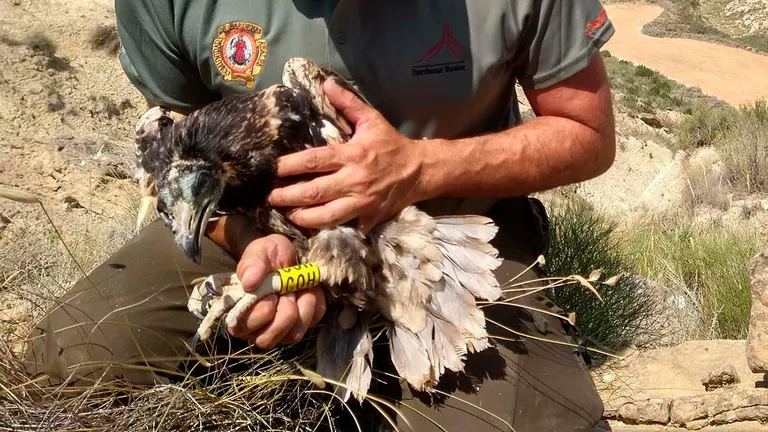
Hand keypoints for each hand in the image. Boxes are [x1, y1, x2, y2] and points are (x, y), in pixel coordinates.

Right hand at [226, 234, 325, 348]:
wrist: (293, 252)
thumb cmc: (271, 255)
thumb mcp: (259, 251)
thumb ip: (251, 264)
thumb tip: (249, 284)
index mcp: (239, 312)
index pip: (242, 328)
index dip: (260, 310)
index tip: (270, 291)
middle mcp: (257, 328)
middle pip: (267, 340)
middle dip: (282, 312)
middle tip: (287, 292)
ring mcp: (281, 330)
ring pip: (292, 335)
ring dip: (300, 307)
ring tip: (298, 289)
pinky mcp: (303, 325)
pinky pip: (312, 322)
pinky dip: (313, 303)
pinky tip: (308, 290)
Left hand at [268, 79, 426, 232]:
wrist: (420, 171)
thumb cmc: (392, 145)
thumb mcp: (372, 119)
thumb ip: (347, 103)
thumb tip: (326, 84)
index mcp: (351, 155)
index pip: (313, 161)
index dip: (290, 166)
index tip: (274, 169)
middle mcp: (354, 181)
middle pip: (314, 192)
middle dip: (288, 196)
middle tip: (270, 197)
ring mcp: (362, 203)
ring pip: (327, 216)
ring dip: (304, 218)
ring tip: (289, 215)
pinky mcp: (369, 218)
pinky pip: (346, 227)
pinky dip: (330, 229)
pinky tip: (315, 227)